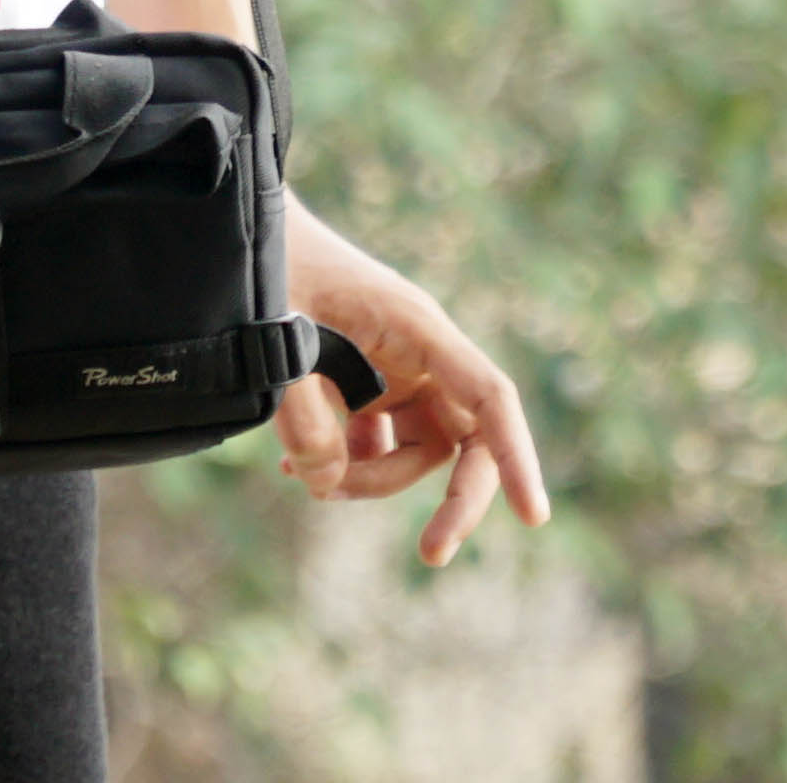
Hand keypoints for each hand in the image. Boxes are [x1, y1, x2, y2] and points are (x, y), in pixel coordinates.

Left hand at [277, 205, 551, 566]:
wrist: (254, 231)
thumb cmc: (273, 268)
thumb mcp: (277, 338)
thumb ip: (300, 416)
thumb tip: (325, 481)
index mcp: (418, 328)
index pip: (488, 398)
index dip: (515, 457)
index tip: (533, 515)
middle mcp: (420, 353)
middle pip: (464, 439)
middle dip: (454, 500)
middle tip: (432, 555)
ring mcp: (396, 370)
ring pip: (415, 451)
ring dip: (370, 479)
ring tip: (303, 478)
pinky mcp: (367, 383)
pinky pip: (376, 442)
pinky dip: (343, 465)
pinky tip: (292, 469)